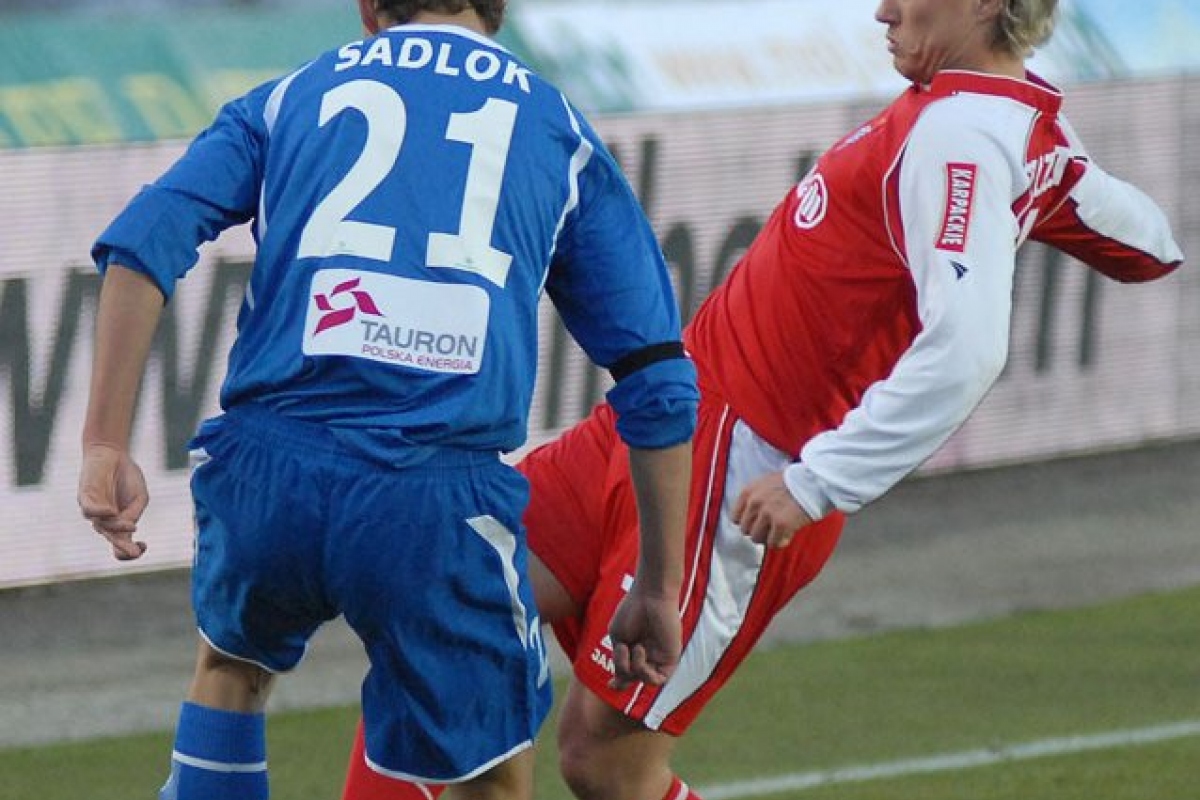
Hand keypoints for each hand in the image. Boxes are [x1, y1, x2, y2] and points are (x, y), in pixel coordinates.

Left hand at [78, 443, 148, 560]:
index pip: (120, 546)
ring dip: (117, 528)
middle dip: (123, 548)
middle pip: (112, 540)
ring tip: (132, 526)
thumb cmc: (126, 476)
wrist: (112, 453)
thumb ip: (134, 513)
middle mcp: (105, 521)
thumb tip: (126, 528)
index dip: (130, 552)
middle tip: (134, 552)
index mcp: (120, 524)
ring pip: (102, 526)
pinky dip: (100, 513)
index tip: (143, 545)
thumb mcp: (140, 497)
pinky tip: (112, 511)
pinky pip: (89, 510)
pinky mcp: (85, 498)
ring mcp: (94, 511)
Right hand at [606, 583, 681, 690]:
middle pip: (634, 678)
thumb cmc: (632, 611)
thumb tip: (616, 684)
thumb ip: (618, 661)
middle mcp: (648, 655)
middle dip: (623, 672)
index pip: (628, 673)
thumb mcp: (618, 638)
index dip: (620, 682)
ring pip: (644, 680)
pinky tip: (641, 651)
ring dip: (633, 669)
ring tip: (633, 647)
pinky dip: (646, 672)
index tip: (611, 684)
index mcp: (634, 649)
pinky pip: (659, 679)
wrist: (650, 595)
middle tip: (622, 649)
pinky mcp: (671, 658)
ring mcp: (659, 657)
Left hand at [731, 471, 812, 547]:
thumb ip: (756, 497)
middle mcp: (755, 502)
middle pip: (745, 530)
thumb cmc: (794, 481)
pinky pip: (773, 543)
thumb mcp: (767, 482)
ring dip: (768, 538)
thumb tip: (750, 516)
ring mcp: (767, 514)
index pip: (735, 518)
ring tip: (779, 532)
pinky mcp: (781, 524)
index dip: (747, 522)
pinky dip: (780, 542)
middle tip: (770, 529)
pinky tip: (788, 535)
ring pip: (757, 539)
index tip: (756, 523)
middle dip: (758, 531)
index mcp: (749, 491)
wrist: (815, 482)